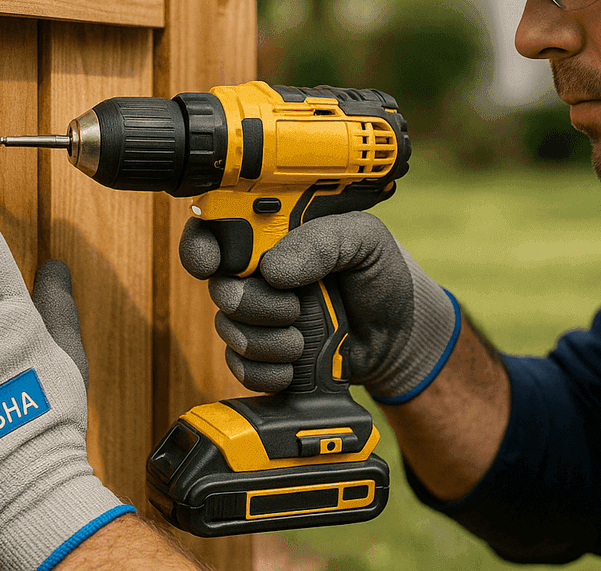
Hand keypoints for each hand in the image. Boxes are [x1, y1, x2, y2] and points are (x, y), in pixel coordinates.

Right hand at [179, 212, 459, 402]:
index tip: (212, 264)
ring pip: (230, 329)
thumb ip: (323, 241)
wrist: (398, 334)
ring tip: (305, 338)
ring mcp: (259, 315)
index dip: (201, 246)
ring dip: (268, 341)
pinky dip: (268, 372)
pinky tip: (297, 364)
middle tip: (292, 308)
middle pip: (219, 286)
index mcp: (276, 233)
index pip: (216, 228)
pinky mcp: (263, 355)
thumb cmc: (380, 276)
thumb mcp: (365, 240)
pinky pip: (240, 367)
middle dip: (253, 304)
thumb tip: (273, 268)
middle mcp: (258, 272)